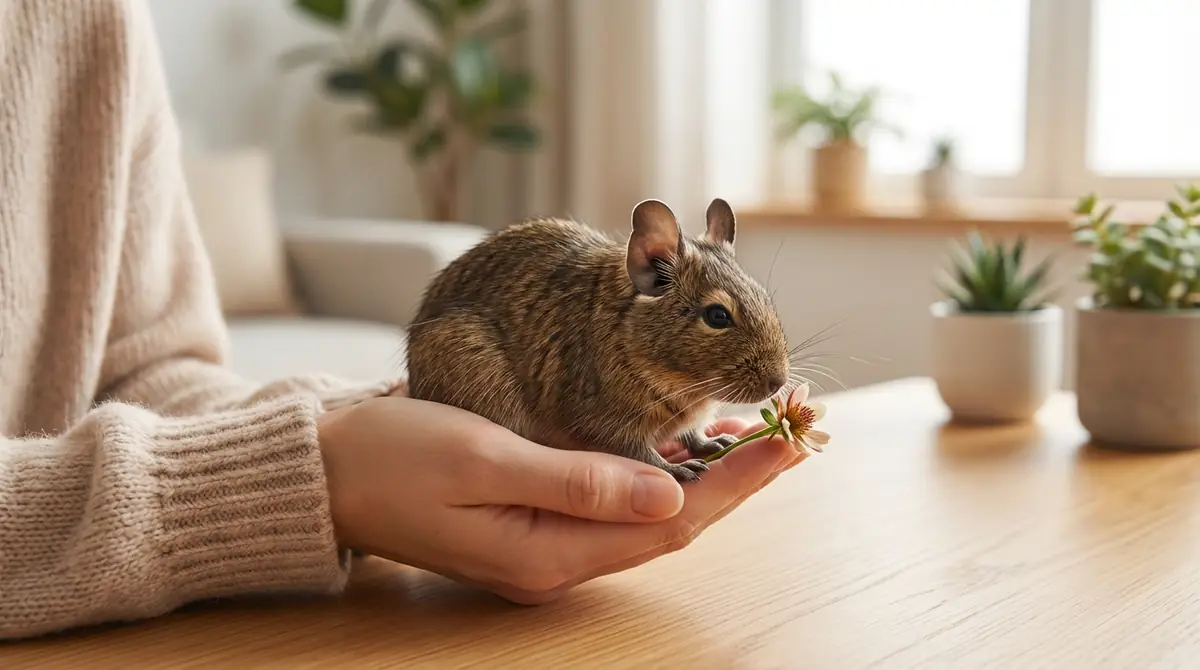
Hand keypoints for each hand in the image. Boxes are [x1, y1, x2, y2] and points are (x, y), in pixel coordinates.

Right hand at [317, 396, 807, 604]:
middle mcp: (556, 562)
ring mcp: (545, 545)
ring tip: (756, 431)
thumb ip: (577, 482)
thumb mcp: (483, 460)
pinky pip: (616, 503)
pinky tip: (683, 445)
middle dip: (736, 478)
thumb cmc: (393, 456)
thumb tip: (669, 501)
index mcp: (548, 554)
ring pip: (648, 516)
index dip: (736, 483)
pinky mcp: (534, 520)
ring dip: (705, 476)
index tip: (788, 440)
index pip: (670, 526)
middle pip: (671, 526)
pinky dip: (659, 473)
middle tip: (792, 426)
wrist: (326, 473)